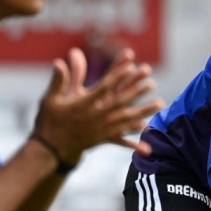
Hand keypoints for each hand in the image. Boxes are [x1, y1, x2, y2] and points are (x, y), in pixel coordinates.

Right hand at [32, 48, 164, 162]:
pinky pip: (122, 139)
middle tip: (152, 82)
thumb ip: (59, 80)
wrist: (49, 148)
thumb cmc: (50, 120)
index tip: (130, 66)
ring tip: (160, 103)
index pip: (104, 87)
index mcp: (83, 104)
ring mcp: (101, 129)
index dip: (117, 76)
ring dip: (144, 111)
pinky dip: (136, 140)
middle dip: (137, 91)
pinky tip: (150, 139)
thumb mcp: (51, 99)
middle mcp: (95, 116)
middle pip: (120, 101)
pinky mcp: (103, 139)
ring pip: (126, 119)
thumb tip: (59, 61)